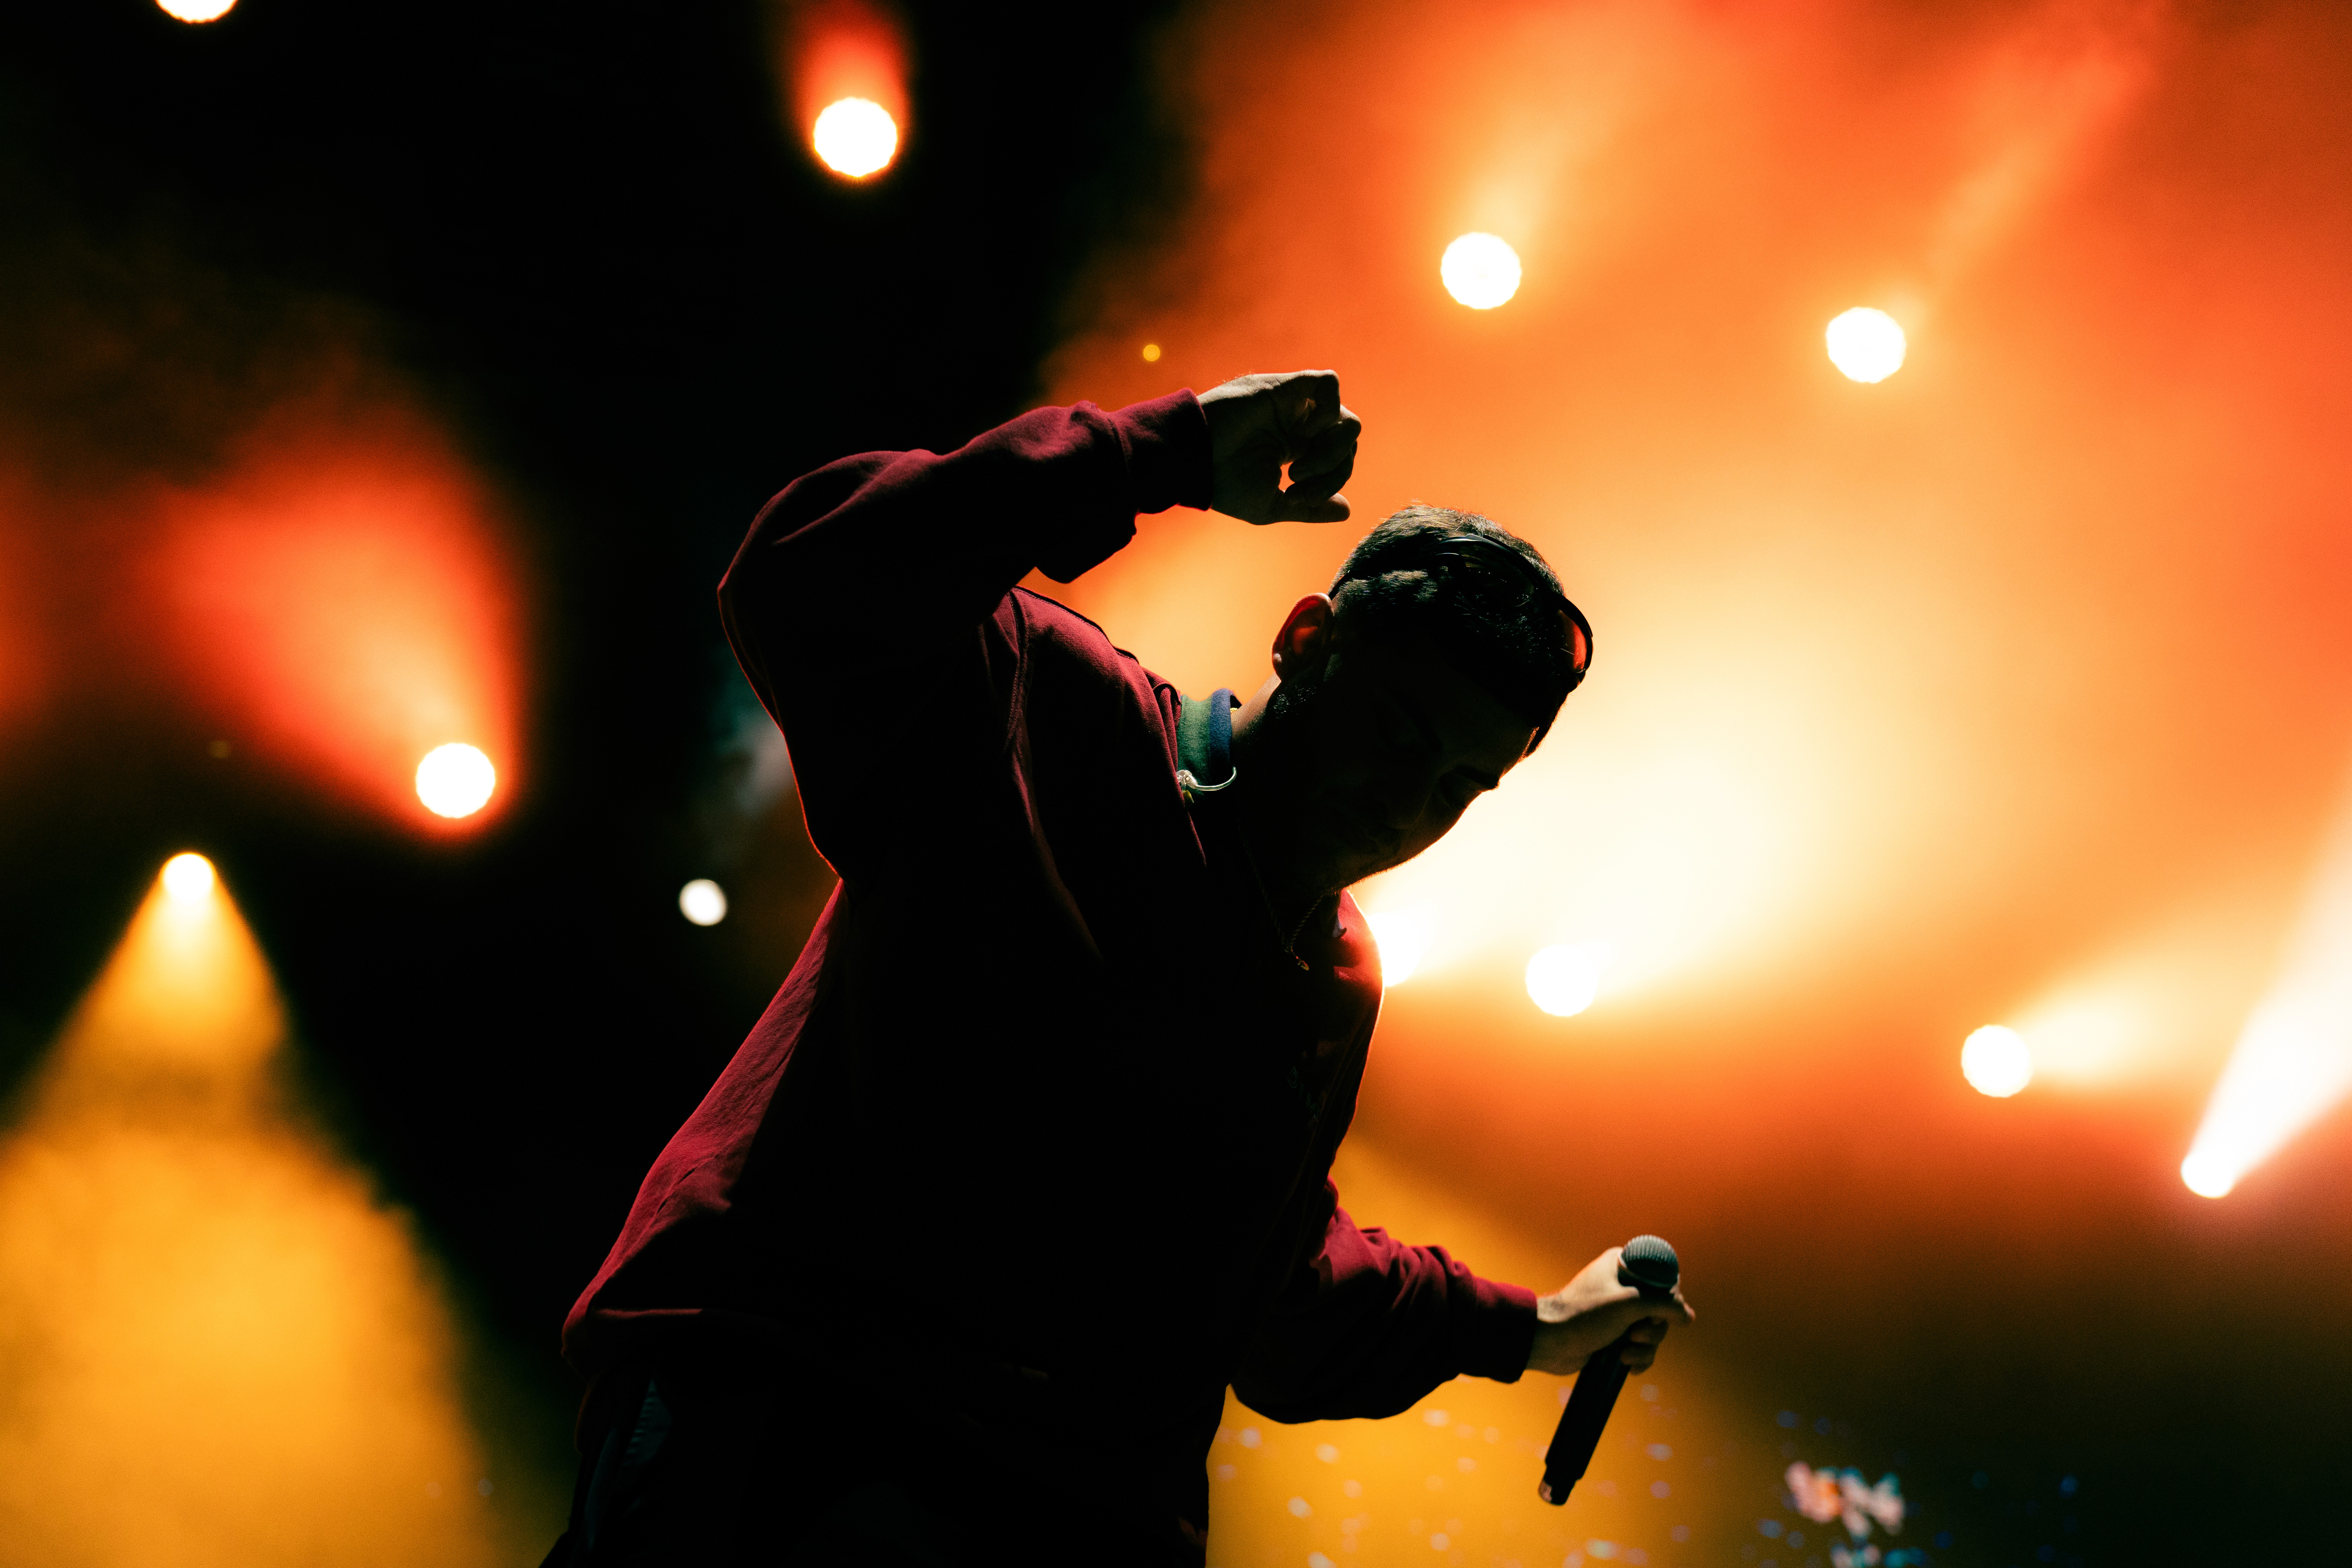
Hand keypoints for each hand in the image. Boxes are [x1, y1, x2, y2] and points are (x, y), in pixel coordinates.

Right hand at [1196, 370, 1361, 524]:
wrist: (1191, 460)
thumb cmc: (1222, 484)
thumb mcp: (1271, 505)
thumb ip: (1309, 508)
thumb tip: (1346, 511)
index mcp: (1297, 448)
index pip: (1340, 460)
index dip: (1329, 484)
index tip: (1295, 499)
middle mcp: (1299, 425)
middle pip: (1347, 440)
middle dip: (1333, 471)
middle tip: (1297, 484)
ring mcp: (1294, 405)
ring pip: (1346, 418)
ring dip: (1332, 449)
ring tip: (1298, 465)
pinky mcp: (1283, 387)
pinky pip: (1328, 384)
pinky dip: (1328, 411)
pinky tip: (1304, 433)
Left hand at [1526, 1247, 1695, 1376]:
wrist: (1550, 1342)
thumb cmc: (1584, 1315)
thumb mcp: (1630, 1304)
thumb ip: (1664, 1305)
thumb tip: (1689, 1317)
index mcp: (1622, 1265)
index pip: (1664, 1277)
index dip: (1667, 1298)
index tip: (1654, 1311)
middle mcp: (1623, 1285)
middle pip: (1662, 1309)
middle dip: (1653, 1328)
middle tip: (1634, 1333)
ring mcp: (1620, 1312)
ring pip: (1654, 1331)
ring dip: (1645, 1347)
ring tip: (1625, 1352)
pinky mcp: (1616, 1335)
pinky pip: (1642, 1347)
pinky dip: (1638, 1357)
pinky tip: (1626, 1365)